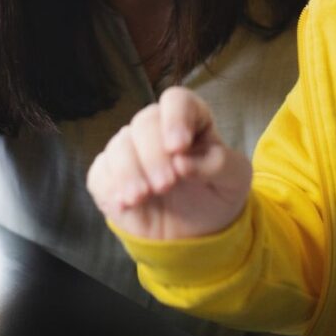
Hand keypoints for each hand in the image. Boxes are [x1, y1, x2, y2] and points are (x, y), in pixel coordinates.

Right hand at [87, 87, 251, 239]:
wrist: (195, 234)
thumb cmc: (216, 196)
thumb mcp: (234, 180)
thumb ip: (218, 164)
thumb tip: (183, 162)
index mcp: (190, 119)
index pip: (176, 101)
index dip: (175, 119)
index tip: (178, 147)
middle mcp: (156, 128)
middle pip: (144, 123)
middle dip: (153, 155)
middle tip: (166, 185)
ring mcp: (130, 150)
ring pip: (119, 146)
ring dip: (129, 172)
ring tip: (142, 198)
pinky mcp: (109, 175)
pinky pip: (100, 173)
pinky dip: (110, 188)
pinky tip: (124, 205)